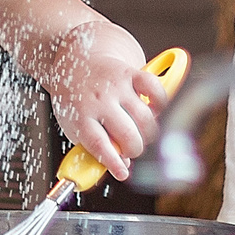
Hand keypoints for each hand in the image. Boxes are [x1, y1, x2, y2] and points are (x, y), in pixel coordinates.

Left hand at [45, 24, 165, 182]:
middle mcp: (99, 100)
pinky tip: (154, 110)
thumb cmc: (76, 99)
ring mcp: (116, 86)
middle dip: (135, 149)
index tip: (123, 173)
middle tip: (132, 149)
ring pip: (145, 118)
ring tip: (141, 132)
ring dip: (148, 132)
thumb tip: (124, 166)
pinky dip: (160, 102)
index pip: (99, 144)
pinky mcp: (130, 73)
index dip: (113, 162)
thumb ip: (95, 147)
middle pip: (127, 134)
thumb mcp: (74, 126)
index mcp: (81, 115)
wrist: (76, 61)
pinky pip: (154, 88)